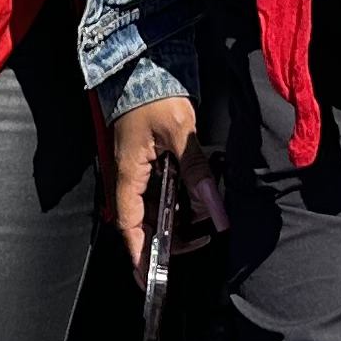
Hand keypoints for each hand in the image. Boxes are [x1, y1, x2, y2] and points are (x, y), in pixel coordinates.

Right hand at [105, 95, 199, 271]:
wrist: (142, 62)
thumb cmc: (153, 93)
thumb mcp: (181, 132)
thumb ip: (197, 171)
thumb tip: (212, 209)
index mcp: (127, 174)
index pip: (129, 226)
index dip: (139, 254)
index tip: (150, 278)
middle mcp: (127, 175)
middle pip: (141, 221)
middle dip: (166, 239)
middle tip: (195, 242)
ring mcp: (135, 168)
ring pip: (152, 206)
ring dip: (174, 218)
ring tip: (201, 221)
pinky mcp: (145, 159)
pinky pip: (158, 189)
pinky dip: (176, 198)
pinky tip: (195, 196)